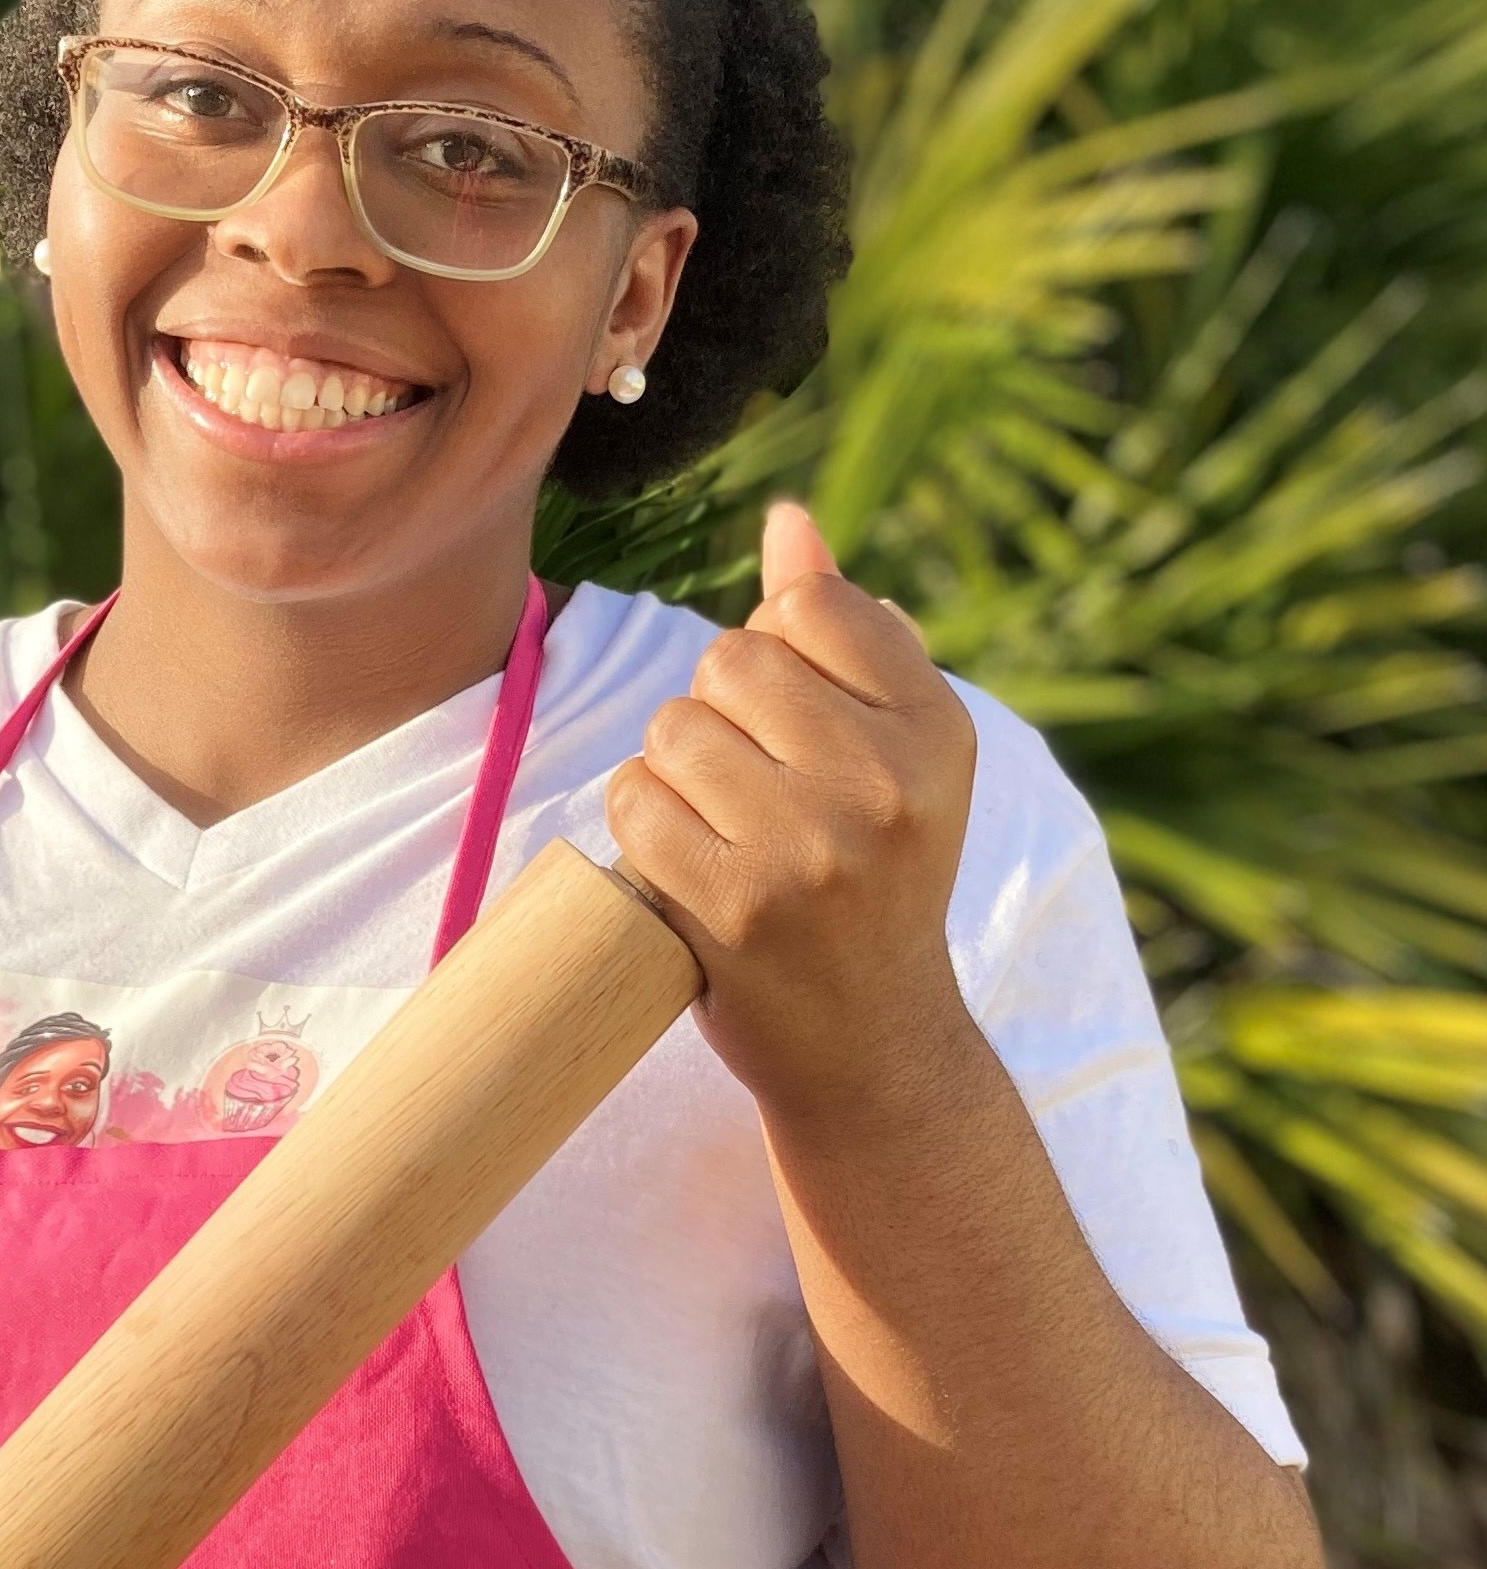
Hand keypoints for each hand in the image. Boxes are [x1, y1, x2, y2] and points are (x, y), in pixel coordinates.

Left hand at [606, 500, 976, 1107]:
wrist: (873, 1048)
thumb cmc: (873, 880)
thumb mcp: (893, 753)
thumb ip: (843, 631)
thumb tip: (789, 520)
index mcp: (936, 729)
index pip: (809, 608)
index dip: (777, 654)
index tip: (798, 725)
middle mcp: (886, 784)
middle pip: (728, 659)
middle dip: (718, 714)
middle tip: (753, 790)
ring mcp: (809, 848)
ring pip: (671, 729)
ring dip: (673, 773)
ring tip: (722, 831)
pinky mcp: (733, 907)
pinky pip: (633, 803)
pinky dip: (639, 828)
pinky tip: (683, 866)